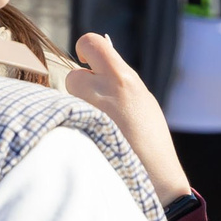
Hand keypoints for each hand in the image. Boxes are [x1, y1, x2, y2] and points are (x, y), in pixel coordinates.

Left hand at [66, 33, 190, 202]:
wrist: (154, 178)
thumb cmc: (150, 141)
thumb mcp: (142, 101)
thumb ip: (120, 82)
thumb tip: (96, 65)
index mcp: (123, 78)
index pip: (91, 42)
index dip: (85, 50)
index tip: (88, 63)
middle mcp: (103, 91)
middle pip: (73, 75)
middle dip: (80, 89)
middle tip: (96, 106)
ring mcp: (87, 112)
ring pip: (68, 99)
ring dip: (76, 109)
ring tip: (98, 128)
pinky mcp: (75, 133)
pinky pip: (66, 120)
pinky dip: (74, 127)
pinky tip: (91, 140)